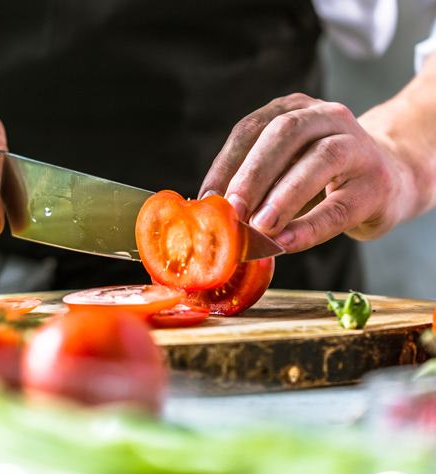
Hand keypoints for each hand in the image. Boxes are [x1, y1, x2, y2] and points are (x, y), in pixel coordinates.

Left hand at [198, 93, 406, 252]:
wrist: (391, 179)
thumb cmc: (320, 177)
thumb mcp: (284, 168)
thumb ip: (252, 183)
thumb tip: (211, 212)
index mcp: (293, 109)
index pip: (251, 128)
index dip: (226, 163)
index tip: (207, 197)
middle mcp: (326, 116)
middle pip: (285, 134)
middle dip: (252, 173)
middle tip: (232, 209)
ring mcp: (357, 145)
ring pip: (320, 160)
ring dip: (283, 195)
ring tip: (259, 226)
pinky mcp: (377, 183)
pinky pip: (340, 205)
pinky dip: (310, 225)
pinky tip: (286, 240)